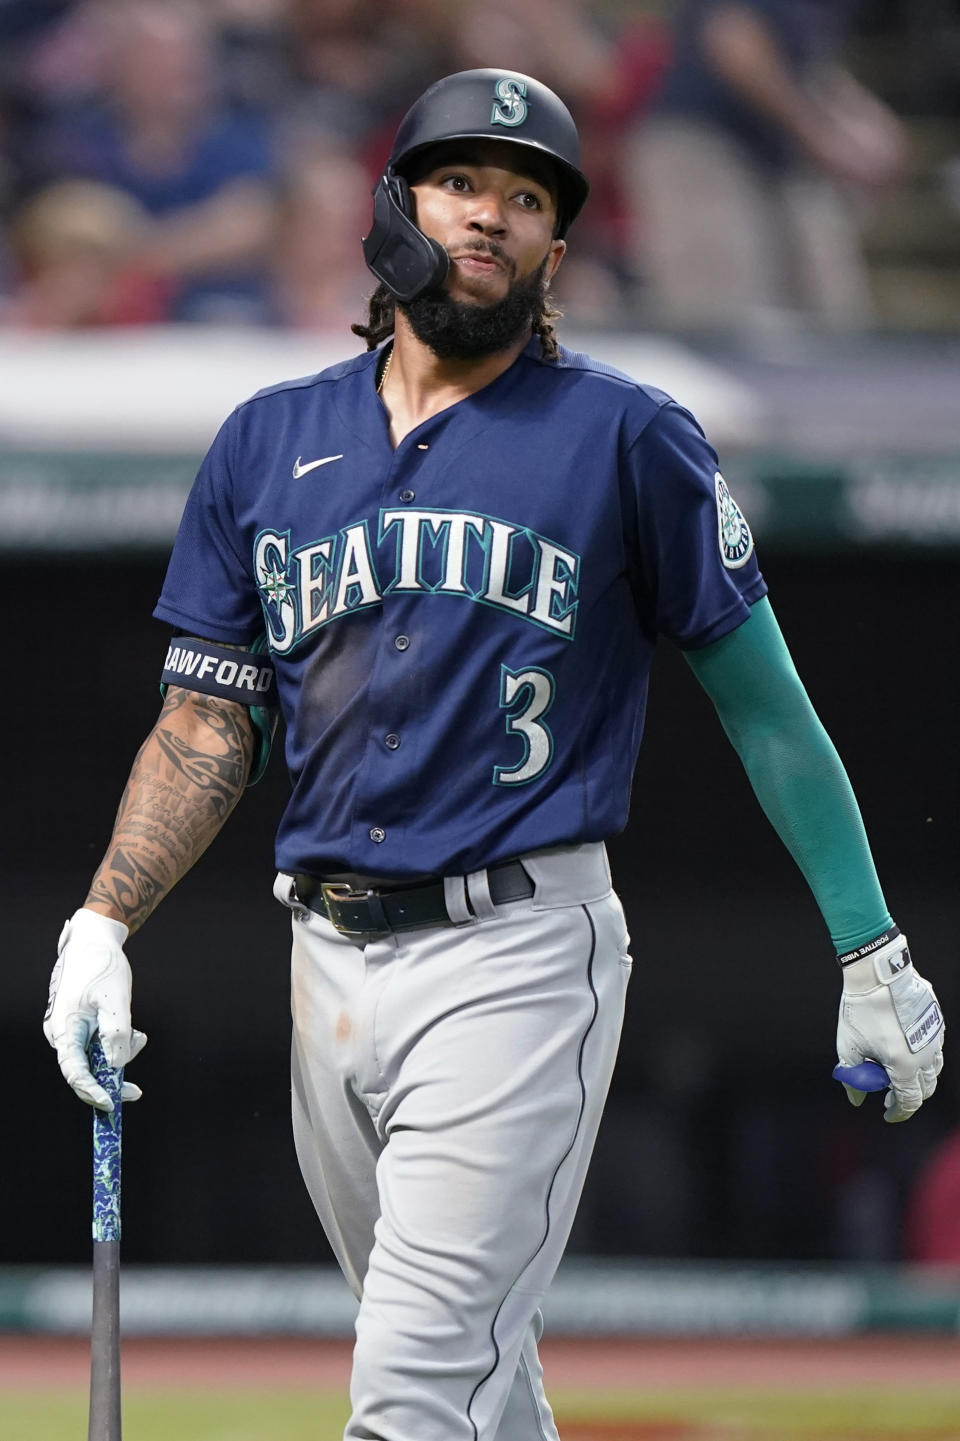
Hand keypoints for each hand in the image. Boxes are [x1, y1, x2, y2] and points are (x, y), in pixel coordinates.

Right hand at [44, 908, 146, 1109]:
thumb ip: (116, 1034)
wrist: (94, 940)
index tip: (113, 1105)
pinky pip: (97, 1044)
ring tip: (139, 1037)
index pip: (75, 1072)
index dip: (93, 1092)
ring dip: (118, 1055)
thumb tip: (116, 1065)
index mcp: (64, 1030)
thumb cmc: (102, 966)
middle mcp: (61, 1034)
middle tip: (136, 1090)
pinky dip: (116, 1042)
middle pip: (85, 1070)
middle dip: (111, 1078)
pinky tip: (133, 1031)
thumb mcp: (116, 1000)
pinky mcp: (80, 1024)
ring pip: (94, 1056)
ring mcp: (70, 1030)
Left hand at [836, 931, 943, 1122]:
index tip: (887, 1115)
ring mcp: (934, 1038)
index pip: (908, 1101)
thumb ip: (853, 1077)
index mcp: (903, 1065)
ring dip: (918, 1077)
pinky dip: (924, 1056)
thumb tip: (856, 1097)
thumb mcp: (849, 1046)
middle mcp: (925, 1055)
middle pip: (925, 1089)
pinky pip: (935, 1048)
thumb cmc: (860, 1009)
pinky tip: (906, 1048)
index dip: (898, 1112)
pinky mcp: (936, 1021)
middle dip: (909, 1097)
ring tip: (897, 1072)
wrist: (877, 973)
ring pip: (933, 1069)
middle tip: (890, 1096)